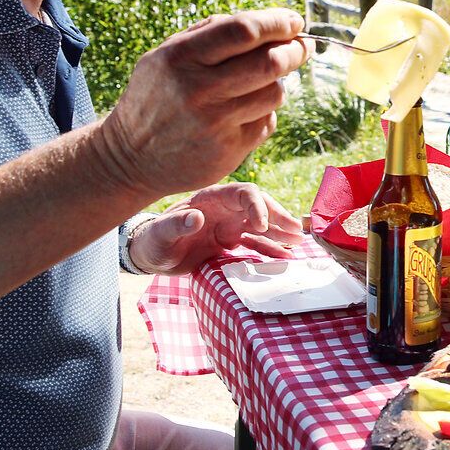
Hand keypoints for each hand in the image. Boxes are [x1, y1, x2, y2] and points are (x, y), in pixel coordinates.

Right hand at [96, 9, 308, 198]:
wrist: (130, 157)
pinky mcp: (229, 151)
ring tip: (263, 81)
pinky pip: (267, 121)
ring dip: (279, 83)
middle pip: (270, 62)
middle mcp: (199, 89)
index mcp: (181, 57)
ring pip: (275, 93)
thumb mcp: (166, 55)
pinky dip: (264, 112)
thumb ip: (211, 32)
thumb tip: (268, 22)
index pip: (244, 30)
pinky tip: (244, 112)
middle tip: (302, 46)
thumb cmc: (156, 96)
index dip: (277, 22)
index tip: (293, 21)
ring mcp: (216, 123)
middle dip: (296, 50)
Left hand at [127, 183, 308, 272]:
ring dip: (279, 232)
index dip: (256, 206)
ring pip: (261, 224)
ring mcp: (229, 224)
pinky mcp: (229, 241)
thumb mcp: (160, 235)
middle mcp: (224, 209)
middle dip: (278, 217)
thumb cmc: (152, 241)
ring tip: (297, 243)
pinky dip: (269, 248)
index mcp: (210, 199)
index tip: (261, 226)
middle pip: (259, 206)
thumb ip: (176, 224)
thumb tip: (195, 217)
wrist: (151, 255)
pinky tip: (284, 256)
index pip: (243, 194)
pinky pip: (255, 242)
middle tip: (295, 231)